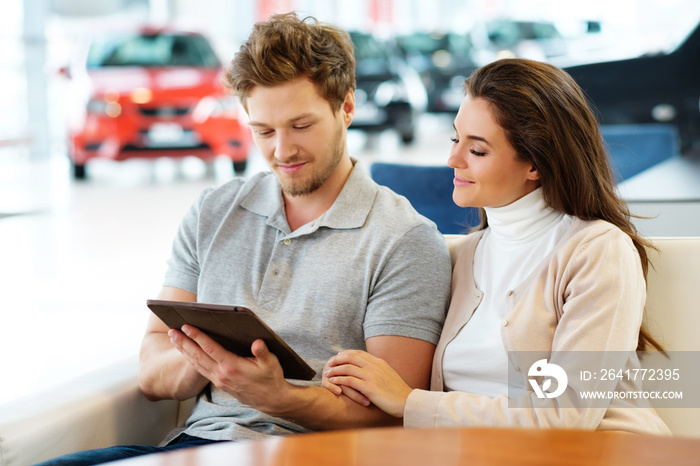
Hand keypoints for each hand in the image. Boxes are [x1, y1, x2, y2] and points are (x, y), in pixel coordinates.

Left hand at [168, 325, 289, 413]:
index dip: (198, 337)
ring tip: (174, 339)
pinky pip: (200, 370)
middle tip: (171, 331)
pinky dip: (191, 360)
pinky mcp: (219, 383)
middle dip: (183, 342)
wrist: (271, 400)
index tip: (187, 326)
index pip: (210, 349)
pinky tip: (186, 353)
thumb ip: (263, 352)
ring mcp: (219, 380)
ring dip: (184, 351)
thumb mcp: (271, 364)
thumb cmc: (271, 379)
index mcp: (232, 367)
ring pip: (196, 364)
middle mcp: (222, 374)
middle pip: (197, 356)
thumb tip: (257, 342)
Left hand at [323, 350, 411, 417]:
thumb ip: (378, 370)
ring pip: (347, 368)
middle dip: (337, 359)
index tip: (338, 356)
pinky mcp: (369, 388)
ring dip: (335, 370)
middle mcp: (375, 366)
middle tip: (329, 363)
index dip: (346, 353)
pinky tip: (332, 382)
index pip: (359, 353)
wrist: (407, 402)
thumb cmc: (398, 392)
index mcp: (379, 362)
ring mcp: (372, 376)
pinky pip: (349, 381)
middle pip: (351, 357)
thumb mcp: (389, 375)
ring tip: (327, 374)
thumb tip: (370, 368)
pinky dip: (339, 380)